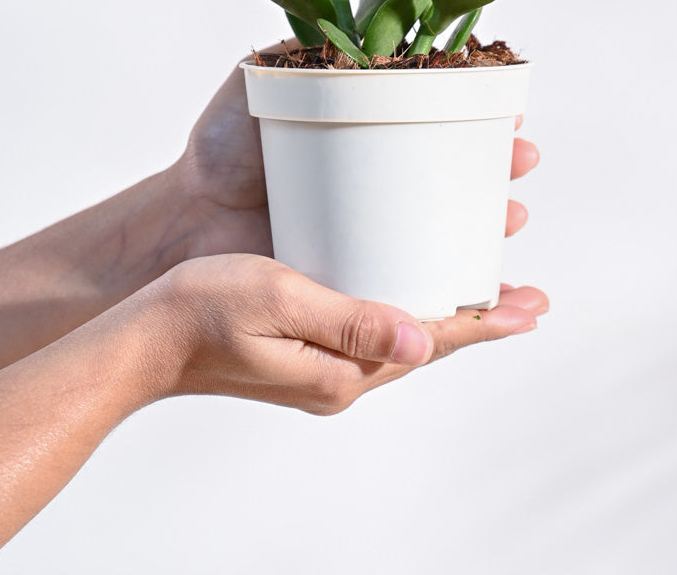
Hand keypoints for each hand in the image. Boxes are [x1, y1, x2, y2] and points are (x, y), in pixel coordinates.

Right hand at [144, 253, 548, 414]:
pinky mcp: (307, 359)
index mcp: (341, 371)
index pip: (431, 343)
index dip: (484, 322)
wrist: (145, 342)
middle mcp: (341, 380)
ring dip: (446, 320)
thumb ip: (351, 322)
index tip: (531, 306)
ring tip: (485, 296)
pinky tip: (411, 302)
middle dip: (479, 321)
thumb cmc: (203, 310)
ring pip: (402, 343)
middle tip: (527, 298)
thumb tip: (422, 342)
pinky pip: (373, 338)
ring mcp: (323, 373)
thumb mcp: (281, 300)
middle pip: (427, 347)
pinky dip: (405, 318)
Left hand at [177, 44, 540, 259]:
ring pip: (450, 227)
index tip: (507, 107)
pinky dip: (460, 281)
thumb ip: (300, 50)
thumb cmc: (219, 150)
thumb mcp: (258, 83)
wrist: (184, 220)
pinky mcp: (360, 274)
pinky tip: (489, 281)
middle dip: (497, 167)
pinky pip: (420, 278)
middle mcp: (376, 179)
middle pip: (456, 172)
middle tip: (519, 159)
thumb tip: (353, 26)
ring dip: (492, 223)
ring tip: (511, 217)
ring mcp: (371, 228)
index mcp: (362, 131)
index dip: (477, 114)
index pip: (437, 120)